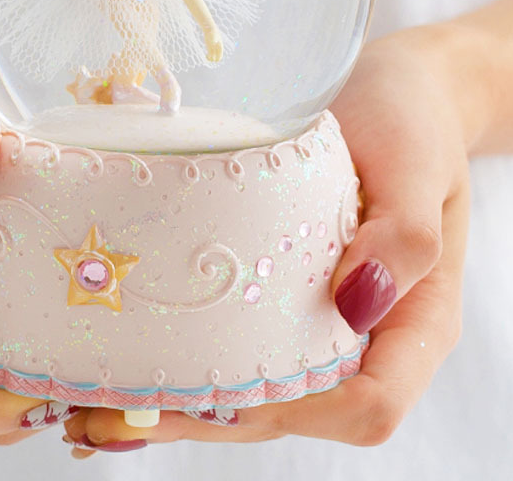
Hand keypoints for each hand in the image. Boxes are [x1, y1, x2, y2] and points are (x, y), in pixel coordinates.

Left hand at [63, 25, 469, 454]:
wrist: (397, 91)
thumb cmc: (413, 121)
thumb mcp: (416, 166)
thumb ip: (405, 237)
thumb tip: (356, 305)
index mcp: (413, 319)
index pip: (368, 404)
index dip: (297, 413)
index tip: (223, 388)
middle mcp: (364, 332)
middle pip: (294, 410)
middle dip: (211, 421)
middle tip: (114, 420)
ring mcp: (319, 312)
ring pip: (260, 384)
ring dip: (186, 404)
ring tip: (97, 409)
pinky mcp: (284, 286)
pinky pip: (243, 335)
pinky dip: (190, 357)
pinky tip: (133, 352)